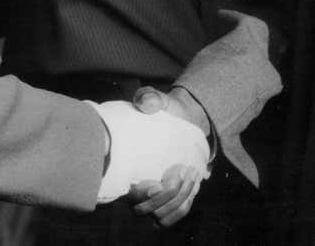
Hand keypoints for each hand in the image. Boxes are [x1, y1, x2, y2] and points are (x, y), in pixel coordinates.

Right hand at [128, 87, 211, 225]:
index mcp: (122, 166)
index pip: (122, 193)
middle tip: (180, 170)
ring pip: (158, 216)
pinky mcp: (168, 200)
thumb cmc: (163, 110)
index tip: (156, 184)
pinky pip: (172, 216)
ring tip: (189, 172)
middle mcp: (132, 187)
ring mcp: (150, 197)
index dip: (138, 195)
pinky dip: (183, 206)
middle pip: (140, 210)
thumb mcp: (156, 99)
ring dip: (177, 200)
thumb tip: (145, 104)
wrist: (183, 118)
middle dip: (164, 196)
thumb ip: (148, 98)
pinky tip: (193, 183)